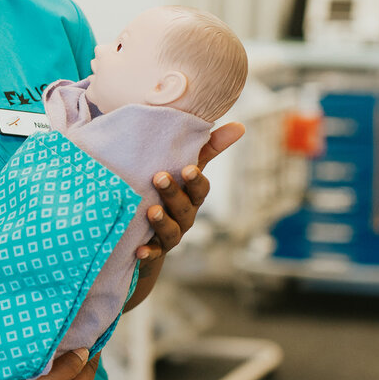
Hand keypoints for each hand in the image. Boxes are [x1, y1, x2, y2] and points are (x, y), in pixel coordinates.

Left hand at [135, 121, 245, 265]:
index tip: (187, 168)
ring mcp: (170, 235)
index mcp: (191, 197)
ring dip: (162, 221)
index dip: (195, 180)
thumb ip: (208, 149)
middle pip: (184, 208)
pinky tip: (139, 249)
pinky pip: (153, 254)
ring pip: (171, 231)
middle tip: (158, 177)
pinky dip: (148, 252)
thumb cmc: (171, 191)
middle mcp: (184, 217)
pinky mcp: (154, 250)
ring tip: (151, 211)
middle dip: (173, 193)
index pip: (199, 189)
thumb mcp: (185, 168)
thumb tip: (239, 125)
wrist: (149, 230)